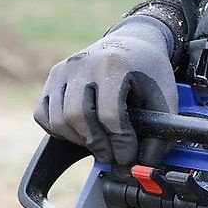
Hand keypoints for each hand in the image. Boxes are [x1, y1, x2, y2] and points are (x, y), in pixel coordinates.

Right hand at [33, 15, 177, 164]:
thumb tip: (145, 165)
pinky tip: (80, 132)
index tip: (127, 155)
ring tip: (99, 144)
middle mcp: (82, 63)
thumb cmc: (149, 71)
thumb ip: (160, 132)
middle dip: (97, 144)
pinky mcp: (52, 78)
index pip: (110, 114)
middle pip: (77, 117)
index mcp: (113, 63)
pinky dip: (58, 130)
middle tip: (111, 155)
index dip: (120, 142)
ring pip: (58, 119)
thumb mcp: (165, 97)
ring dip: (79, 140)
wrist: (133, 41)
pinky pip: (43, 114)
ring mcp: (63, 69)